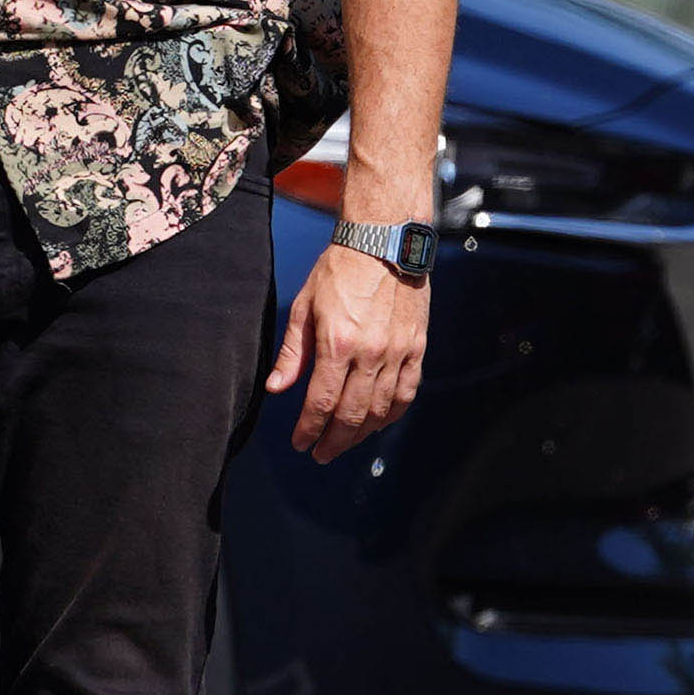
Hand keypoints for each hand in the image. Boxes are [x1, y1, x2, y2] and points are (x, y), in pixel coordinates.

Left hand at [274, 237, 428, 459]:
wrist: (385, 240)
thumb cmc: (340, 269)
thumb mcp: (304, 306)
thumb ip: (293, 353)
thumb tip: (276, 389)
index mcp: (338, 343)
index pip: (321, 402)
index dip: (308, 430)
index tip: (300, 444)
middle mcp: (371, 353)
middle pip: (352, 415)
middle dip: (333, 441)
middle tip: (320, 454)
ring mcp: (398, 352)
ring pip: (381, 410)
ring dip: (361, 434)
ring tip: (345, 442)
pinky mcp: (417, 347)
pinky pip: (407, 392)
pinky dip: (392, 414)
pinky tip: (379, 423)